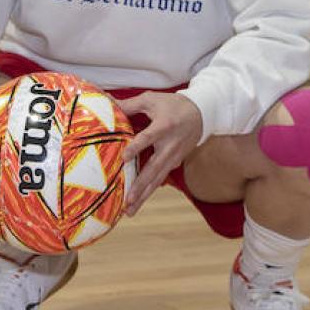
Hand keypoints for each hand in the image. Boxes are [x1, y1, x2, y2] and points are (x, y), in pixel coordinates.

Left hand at [120, 91, 203, 215]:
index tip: (124, 158)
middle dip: (140, 185)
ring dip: (144, 195)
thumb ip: (129, 104)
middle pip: (154, 168)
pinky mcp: (174, 163)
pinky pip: (160, 178)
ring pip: (157, 179)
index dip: (137, 147)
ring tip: (130, 210)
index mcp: (165, 126)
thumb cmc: (174, 105)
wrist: (202, 114)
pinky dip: (150, 190)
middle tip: (128, 200)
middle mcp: (170, 145)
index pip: (148, 137)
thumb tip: (107, 103)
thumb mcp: (152, 99)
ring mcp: (174, 157)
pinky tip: (139, 201)